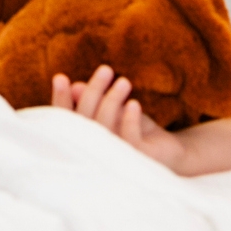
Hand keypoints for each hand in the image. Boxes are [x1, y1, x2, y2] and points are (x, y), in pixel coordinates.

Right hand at [51, 66, 187, 172]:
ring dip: (112, 101)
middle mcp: (94, 154)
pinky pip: (129, 140)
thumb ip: (94, 100)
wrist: (169, 150)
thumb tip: (76, 87)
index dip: (61, 100)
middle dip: (93, 92)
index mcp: (83, 141)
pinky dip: (129, 120)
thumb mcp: (112, 109)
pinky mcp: (136, 161)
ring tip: (124, 82)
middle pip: (84, 121)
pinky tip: (134, 104)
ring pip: (105, 128)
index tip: (61, 77)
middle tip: (106, 69)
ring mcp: (114, 160)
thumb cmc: (134, 127)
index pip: (64, 121)